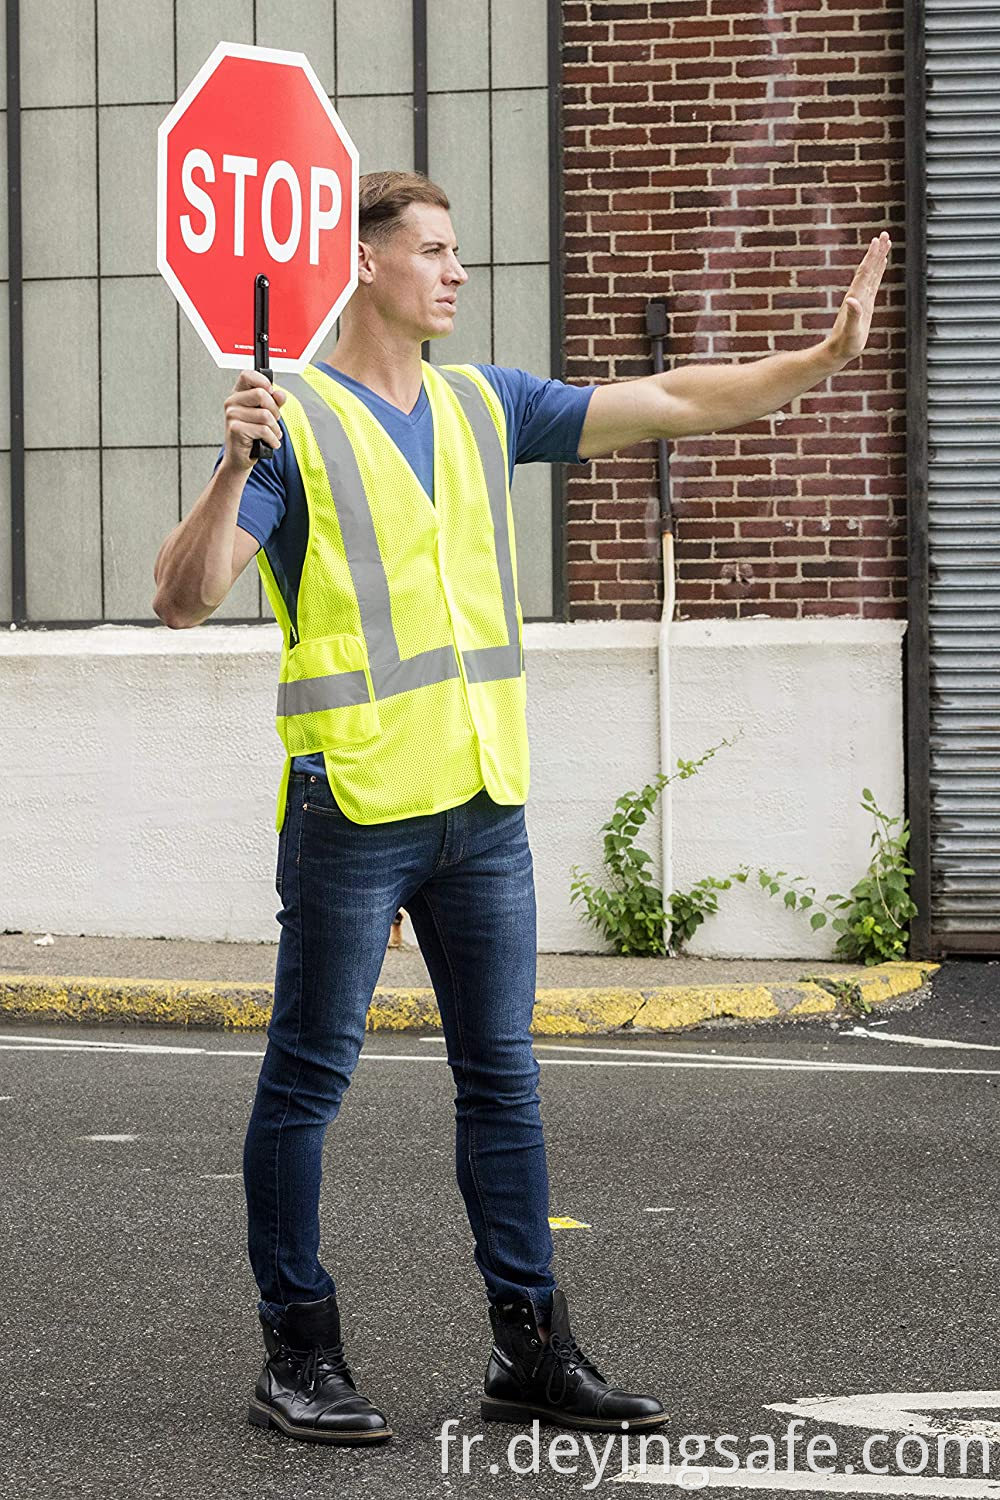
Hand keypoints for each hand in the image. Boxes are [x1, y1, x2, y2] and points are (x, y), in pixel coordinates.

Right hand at [223, 369, 286, 469]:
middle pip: (261, 394)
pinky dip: (272, 439)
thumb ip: (274, 403)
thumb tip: (281, 394)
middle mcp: (232, 402)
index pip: (247, 375)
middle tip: (274, 420)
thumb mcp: (266, 416)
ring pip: (265, 415)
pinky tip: (270, 443)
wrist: (239, 458)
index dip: (262, 380)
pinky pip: (263, 430)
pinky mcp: (235, 429)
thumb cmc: (251, 435)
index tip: (271, 391)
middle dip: (275, 410)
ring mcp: (232, 415)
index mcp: (238, 394)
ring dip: (275, 429)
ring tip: (272, 435)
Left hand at [823, 231, 891, 365]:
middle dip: (877, 251)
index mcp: (856, 298)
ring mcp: (861, 298)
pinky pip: (873, 283)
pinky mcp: (865, 304)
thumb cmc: (845, 344)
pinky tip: (882, 263)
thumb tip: (852, 300)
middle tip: (885, 234)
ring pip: (871, 273)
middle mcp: (858, 295)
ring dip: (878, 257)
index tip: (878, 240)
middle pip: (869, 268)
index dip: (872, 257)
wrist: (837, 351)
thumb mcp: (851, 331)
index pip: (866, 272)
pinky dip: (878, 271)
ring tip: (885, 242)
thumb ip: (853, 316)